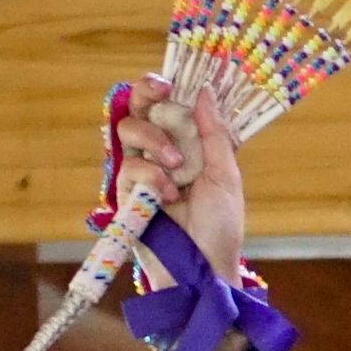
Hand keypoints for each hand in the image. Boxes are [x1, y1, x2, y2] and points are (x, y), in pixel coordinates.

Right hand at [106, 73, 250, 278]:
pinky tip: (167, 197)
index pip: (164, 107)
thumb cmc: (220, 227)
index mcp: (185, 147)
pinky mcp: (126, 194)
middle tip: (160, 93)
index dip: (158, 88)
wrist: (206, 268)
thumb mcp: (225, 176)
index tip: (166, 81)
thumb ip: (214, 135)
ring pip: (127, 131)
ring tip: (176, 167)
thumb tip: (203, 92)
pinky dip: (150, 176)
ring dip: (154, 141)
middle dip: (145, 95)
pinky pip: (128, 167)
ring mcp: (140, 173)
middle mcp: (159, 154)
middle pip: (137, 109)